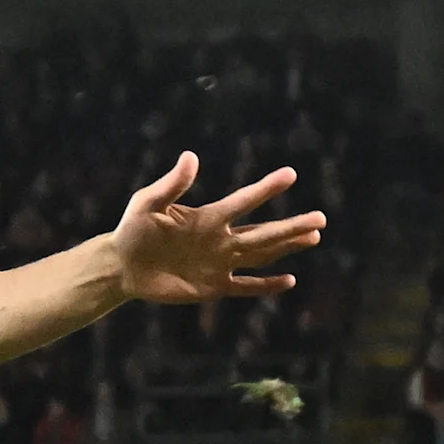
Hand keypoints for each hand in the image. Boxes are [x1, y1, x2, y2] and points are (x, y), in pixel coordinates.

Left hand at [104, 153, 325, 306]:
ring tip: (313, 237)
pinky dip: (266, 286)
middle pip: (263, 232)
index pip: (244, 201)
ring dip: (287, 247)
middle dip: (292, 225)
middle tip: (320, 218)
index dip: (266, 189)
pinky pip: (245, 287)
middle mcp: (221, 238)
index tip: (290, 174)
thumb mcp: (147, 202)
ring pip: (261, 255)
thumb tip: (190, 157)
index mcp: (208, 217)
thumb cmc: (134, 229)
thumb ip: (171, 184)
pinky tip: (289, 281)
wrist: (123, 265)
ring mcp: (220, 263)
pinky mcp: (213, 287)